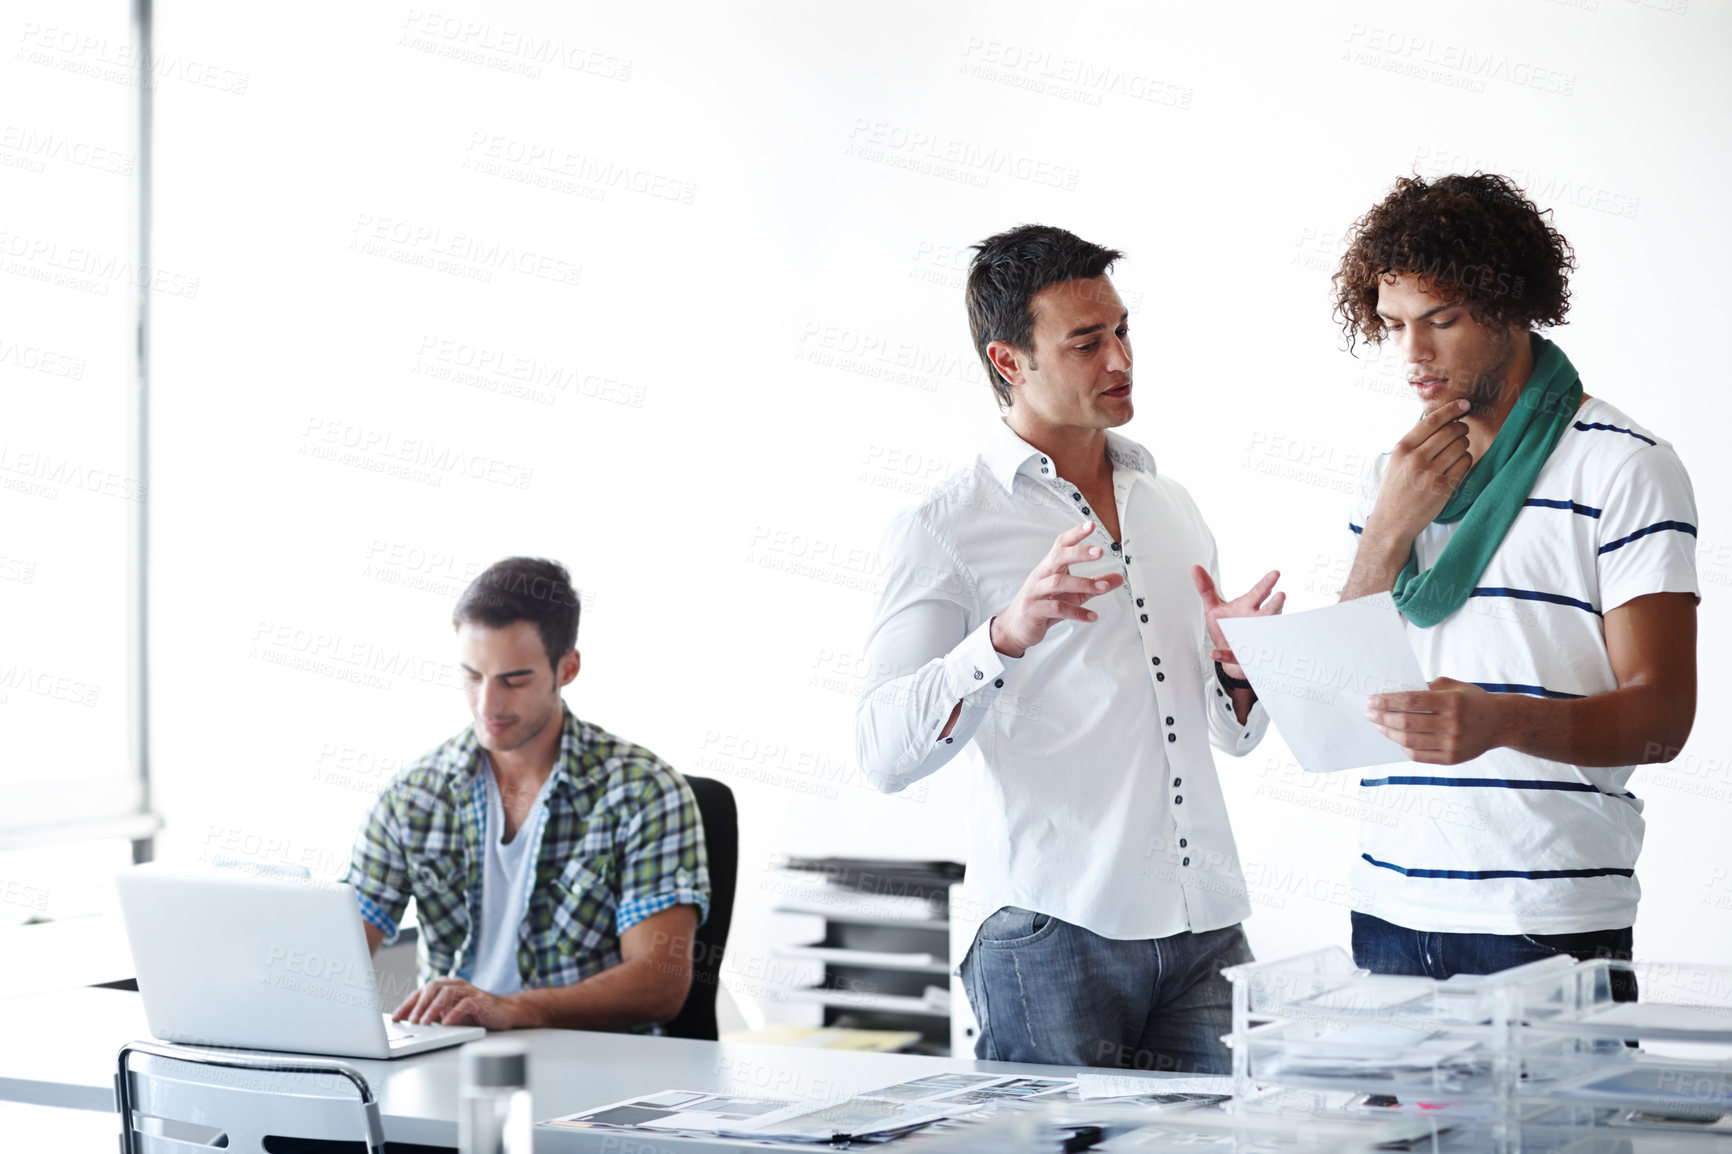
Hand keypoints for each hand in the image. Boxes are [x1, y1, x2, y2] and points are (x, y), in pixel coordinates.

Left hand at [394, 977, 515, 1028]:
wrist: (505, 1011)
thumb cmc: (476, 1013)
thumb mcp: (450, 1013)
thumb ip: (434, 1014)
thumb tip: (411, 1021)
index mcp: (447, 986)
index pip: (423, 991)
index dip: (408, 1004)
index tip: (395, 1018)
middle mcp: (457, 985)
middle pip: (433, 987)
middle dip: (419, 1004)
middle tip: (410, 1021)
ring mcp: (470, 991)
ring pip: (447, 993)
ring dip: (433, 1009)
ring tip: (424, 1023)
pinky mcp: (482, 1000)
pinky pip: (466, 1003)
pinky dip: (454, 1012)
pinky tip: (446, 1022)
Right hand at [990, 521, 1124, 657]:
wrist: (1017, 627)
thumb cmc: (1043, 605)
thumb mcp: (1073, 594)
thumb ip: (1094, 584)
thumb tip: (1118, 578)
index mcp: (1050, 567)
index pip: (1061, 544)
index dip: (1075, 534)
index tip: (1091, 525)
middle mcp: (1041, 576)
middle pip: (1058, 557)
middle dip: (1079, 553)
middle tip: (1100, 551)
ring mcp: (1036, 592)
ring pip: (1058, 583)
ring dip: (1083, 583)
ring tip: (1103, 587)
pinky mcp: (1034, 610)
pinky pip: (1057, 608)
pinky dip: (1076, 612)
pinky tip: (1091, 616)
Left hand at [1195, 567, 1283, 679]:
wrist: (1227, 652)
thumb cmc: (1226, 626)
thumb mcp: (1213, 607)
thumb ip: (1206, 588)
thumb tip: (1195, 568)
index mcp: (1249, 607)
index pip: (1258, 593)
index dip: (1266, 583)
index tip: (1275, 573)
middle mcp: (1255, 622)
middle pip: (1268, 613)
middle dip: (1275, 605)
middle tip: (1281, 595)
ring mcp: (1252, 640)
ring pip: (1261, 636)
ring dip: (1264, 632)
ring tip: (1268, 625)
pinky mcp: (1241, 658)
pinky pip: (1234, 657)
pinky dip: (1224, 655)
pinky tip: (1214, 653)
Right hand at [1365, 399, 1473, 545]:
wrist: (1393, 521)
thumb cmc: (1396, 489)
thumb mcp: (1396, 461)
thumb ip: (1414, 442)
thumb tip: (1437, 419)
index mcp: (1402, 449)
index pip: (1431, 421)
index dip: (1450, 409)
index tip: (1464, 404)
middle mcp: (1415, 458)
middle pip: (1450, 431)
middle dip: (1460, 428)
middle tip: (1461, 431)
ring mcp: (1430, 473)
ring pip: (1460, 446)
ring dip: (1464, 445)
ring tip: (1457, 451)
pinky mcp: (1443, 487)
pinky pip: (1465, 463)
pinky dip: (1466, 460)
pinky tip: (1458, 464)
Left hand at [1366, 677, 1505, 764]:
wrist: (1500, 723)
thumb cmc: (1471, 700)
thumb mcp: (1452, 686)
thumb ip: (1425, 689)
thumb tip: (1394, 693)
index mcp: (1452, 702)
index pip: (1411, 702)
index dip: (1387, 701)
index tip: (1371, 700)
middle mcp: (1453, 724)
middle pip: (1407, 723)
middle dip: (1382, 717)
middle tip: (1368, 712)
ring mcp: (1452, 744)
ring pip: (1409, 741)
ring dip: (1388, 732)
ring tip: (1378, 724)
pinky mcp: (1452, 758)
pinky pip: (1419, 755)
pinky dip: (1403, 747)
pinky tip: (1395, 738)